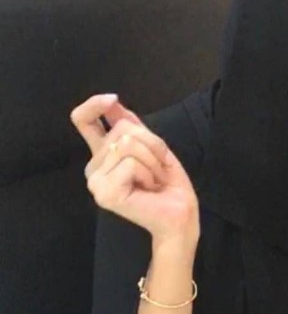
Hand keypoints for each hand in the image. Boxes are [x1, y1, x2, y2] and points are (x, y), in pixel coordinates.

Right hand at [70, 94, 199, 246]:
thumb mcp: (151, 145)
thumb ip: (131, 124)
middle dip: (151, 144)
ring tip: (152, 179)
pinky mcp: (104, 193)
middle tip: (155, 169)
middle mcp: (94, 167)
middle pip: (121, 128)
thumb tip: (112, 100)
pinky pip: (131, 162)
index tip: (112, 99)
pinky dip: (148, 172)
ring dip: (152, 159)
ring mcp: (95, 181)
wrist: (179, 214)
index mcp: (103, 154)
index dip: (94, 104)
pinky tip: (147, 189)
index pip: (82, 120)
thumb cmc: (167, 183)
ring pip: (127, 144)